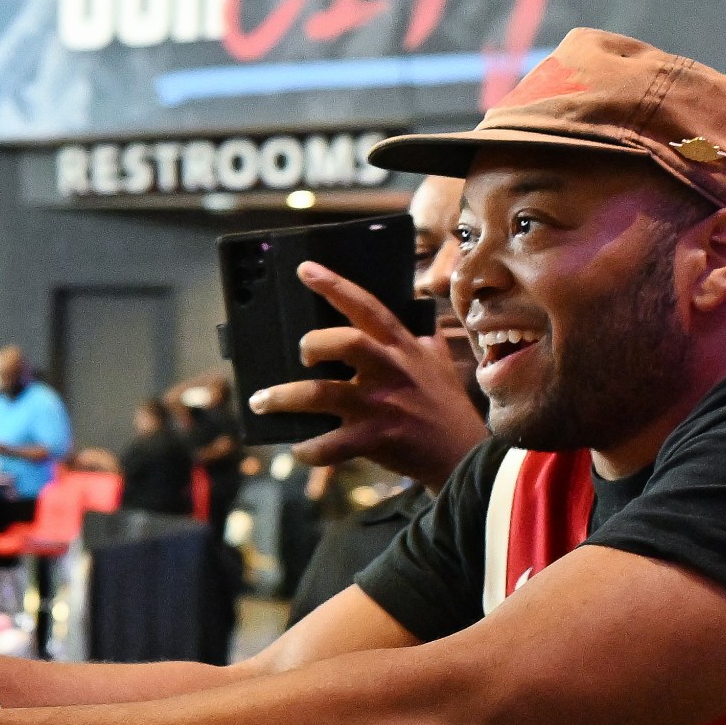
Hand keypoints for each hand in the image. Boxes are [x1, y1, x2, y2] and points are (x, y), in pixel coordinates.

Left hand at [248, 262, 487, 490]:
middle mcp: (390, 371)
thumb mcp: (439, 364)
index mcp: (402, 348)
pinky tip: (298, 448)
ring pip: (321, 395)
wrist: (463, 455)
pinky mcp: (376, 439)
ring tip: (262, 401)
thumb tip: (415, 320)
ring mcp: (381, 405)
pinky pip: (330, 445)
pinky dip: (308, 449)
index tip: (304, 269)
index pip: (366, 306)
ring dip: (284, 398)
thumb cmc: (446, 407)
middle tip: (300, 354)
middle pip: (345, 342)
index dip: (334, 285)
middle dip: (312, 344)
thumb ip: (421, 341)